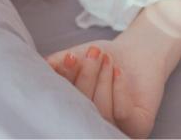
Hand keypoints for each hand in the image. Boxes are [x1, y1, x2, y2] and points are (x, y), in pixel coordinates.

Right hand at [43, 37, 165, 138]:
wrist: (139, 50)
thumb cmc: (104, 57)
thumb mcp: (76, 58)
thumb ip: (56, 65)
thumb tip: (41, 69)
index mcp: (75, 113)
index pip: (64, 103)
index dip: (64, 82)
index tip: (68, 57)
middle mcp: (93, 126)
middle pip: (82, 110)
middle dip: (85, 78)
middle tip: (92, 53)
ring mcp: (115, 130)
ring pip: (101, 113)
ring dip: (102, 80)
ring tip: (106, 57)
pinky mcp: (139, 127)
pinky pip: (122, 114)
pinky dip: (118, 90)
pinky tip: (118, 72)